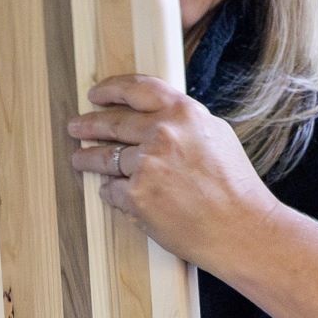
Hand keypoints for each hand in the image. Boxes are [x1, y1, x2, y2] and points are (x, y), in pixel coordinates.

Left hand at [68, 75, 278, 269]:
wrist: (242, 228)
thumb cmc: (235, 187)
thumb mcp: (216, 136)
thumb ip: (184, 122)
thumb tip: (156, 115)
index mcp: (183, 113)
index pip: (137, 89)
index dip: (111, 89)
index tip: (95, 94)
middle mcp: (163, 133)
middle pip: (113, 123)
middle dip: (88, 124)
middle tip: (75, 126)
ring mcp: (147, 165)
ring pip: (106, 158)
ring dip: (88, 159)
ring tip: (80, 159)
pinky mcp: (137, 196)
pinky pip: (112, 190)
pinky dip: (111, 192)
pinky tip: (111, 192)